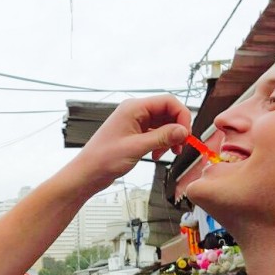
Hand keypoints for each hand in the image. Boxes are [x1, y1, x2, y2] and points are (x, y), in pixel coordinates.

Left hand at [76, 96, 190, 189]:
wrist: (88, 173)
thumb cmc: (102, 158)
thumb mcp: (137, 148)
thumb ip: (162, 137)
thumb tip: (183, 131)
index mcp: (133, 108)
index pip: (168, 101)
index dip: (181, 116)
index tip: (186, 133)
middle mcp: (135, 112)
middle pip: (167, 112)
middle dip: (176, 129)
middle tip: (180, 145)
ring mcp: (135, 123)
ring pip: (163, 124)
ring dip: (169, 138)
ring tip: (168, 152)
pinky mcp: (135, 134)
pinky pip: (155, 133)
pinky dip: (161, 143)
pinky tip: (158, 154)